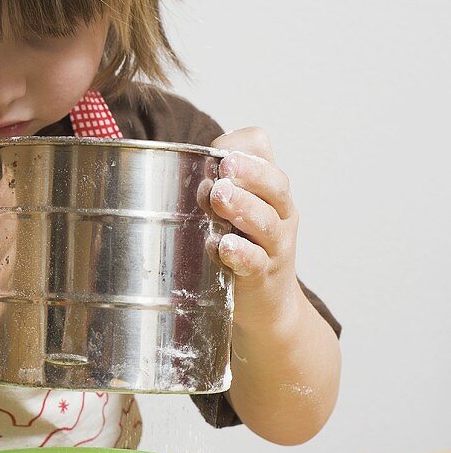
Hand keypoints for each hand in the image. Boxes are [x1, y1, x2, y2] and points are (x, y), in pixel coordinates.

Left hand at [198, 128, 299, 324]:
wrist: (268, 305)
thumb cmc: (243, 247)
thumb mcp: (234, 212)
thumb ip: (212, 187)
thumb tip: (172, 163)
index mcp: (270, 190)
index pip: (265, 154)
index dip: (243, 147)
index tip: (221, 152)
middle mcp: (280, 213)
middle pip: (275, 185)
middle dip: (249, 173)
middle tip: (223, 170)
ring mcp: (275, 246)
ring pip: (267, 222)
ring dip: (242, 207)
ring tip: (219, 198)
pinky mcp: (263, 276)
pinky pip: (256, 261)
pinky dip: (241, 253)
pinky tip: (225, 246)